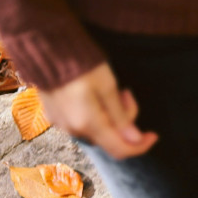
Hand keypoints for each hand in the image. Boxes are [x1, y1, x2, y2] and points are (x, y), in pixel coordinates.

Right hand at [38, 63, 157, 158]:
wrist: (42, 48)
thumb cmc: (80, 63)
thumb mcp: (107, 86)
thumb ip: (121, 116)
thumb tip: (135, 140)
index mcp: (88, 124)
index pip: (120, 149)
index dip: (141, 145)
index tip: (155, 134)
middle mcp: (73, 130)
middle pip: (110, 138)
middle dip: (126, 121)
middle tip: (127, 93)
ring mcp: (61, 124)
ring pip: (98, 131)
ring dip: (111, 117)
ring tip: (113, 91)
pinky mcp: (54, 116)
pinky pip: (83, 124)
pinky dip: (96, 115)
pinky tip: (95, 95)